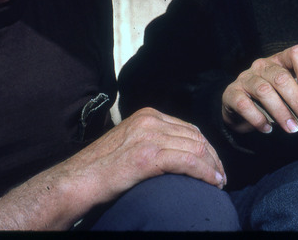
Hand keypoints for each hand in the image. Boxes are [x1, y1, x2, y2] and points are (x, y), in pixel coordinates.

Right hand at [69, 107, 226, 193]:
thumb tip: (176, 151)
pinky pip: (188, 161)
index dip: (206, 147)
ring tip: (218, 182)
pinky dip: (205, 173)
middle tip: (221, 176)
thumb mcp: (129, 143)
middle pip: (196, 137)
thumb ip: (151, 140)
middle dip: (213, 157)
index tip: (214, 164)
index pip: (189, 128)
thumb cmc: (100, 169)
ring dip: (213, 167)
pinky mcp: (147, 156)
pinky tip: (212, 183)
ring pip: (196, 148)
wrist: (76, 181)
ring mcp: (149, 136)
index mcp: (147, 115)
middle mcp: (150, 120)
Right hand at [222, 44, 297, 133]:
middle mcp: (262, 66)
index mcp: (280, 60)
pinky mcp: (231, 93)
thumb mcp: (287, 92)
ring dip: (281, 112)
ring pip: (264, 91)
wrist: (239, 109)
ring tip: (292, 128)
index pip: (296, 53)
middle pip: (281, 78)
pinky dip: (258, 119)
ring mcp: (245, 78)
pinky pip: (244, 105)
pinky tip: (268, 128)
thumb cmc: (271, 99)